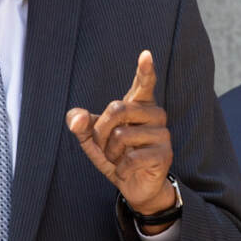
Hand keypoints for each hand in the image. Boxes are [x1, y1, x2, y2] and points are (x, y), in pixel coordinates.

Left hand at [66, 50, 174, 232]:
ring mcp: (162, 134)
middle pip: (117, 109)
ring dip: (110, 153)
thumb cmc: (116, 155)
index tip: (145, 54)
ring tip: (119, 159)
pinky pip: (130, 157)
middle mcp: (154, 114)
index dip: (145, 70)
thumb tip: (76, 119)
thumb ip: (80, 123)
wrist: (135, 187)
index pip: (143, 84)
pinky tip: (126, 170)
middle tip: (104, 146)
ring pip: (121, 135)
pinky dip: (120, 168)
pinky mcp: (164, 154)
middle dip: (100, 131)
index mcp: (139, 105)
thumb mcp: (93, 139)